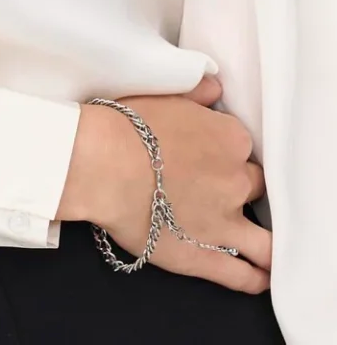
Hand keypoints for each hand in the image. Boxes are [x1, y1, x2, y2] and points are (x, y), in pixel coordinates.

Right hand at [57, 75, 271, 292]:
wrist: (103, 163)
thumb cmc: (128, 125)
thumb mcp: (166, 96)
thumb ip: (199, 94)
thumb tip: (216, 91)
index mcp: (230, 139)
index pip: (239, 145)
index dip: (224, 150)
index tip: (209, 152)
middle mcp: (236, 180)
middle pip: (252, 184)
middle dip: (239, 185)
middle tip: (217, 187)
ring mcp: (225, 221)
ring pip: (263, 238)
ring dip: (266, 242)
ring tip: (264, 247)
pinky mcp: (204, 256)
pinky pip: (241, 275)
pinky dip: (254, 277)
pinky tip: (259, 276)